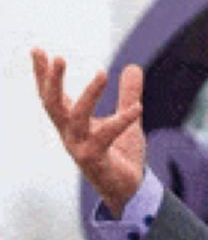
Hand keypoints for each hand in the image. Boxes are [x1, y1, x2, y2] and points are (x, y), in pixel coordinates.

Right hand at [31, 49, 145, 216]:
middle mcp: (71, 135)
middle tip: (57, 57)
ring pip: (76, 118)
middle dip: (51, 81)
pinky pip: (106, 137)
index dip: (43, 74)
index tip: (37, 50)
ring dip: (88, 95)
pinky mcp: (95, 160)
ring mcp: (80, 148)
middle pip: (53, 105)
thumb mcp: (127, 117)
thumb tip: (133, 66)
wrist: (129, 190)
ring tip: (102, 72)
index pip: (52, 96)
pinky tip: (138, 108)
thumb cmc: (121, 155)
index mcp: (73, 124)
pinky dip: (121, 121)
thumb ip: (128, 94)